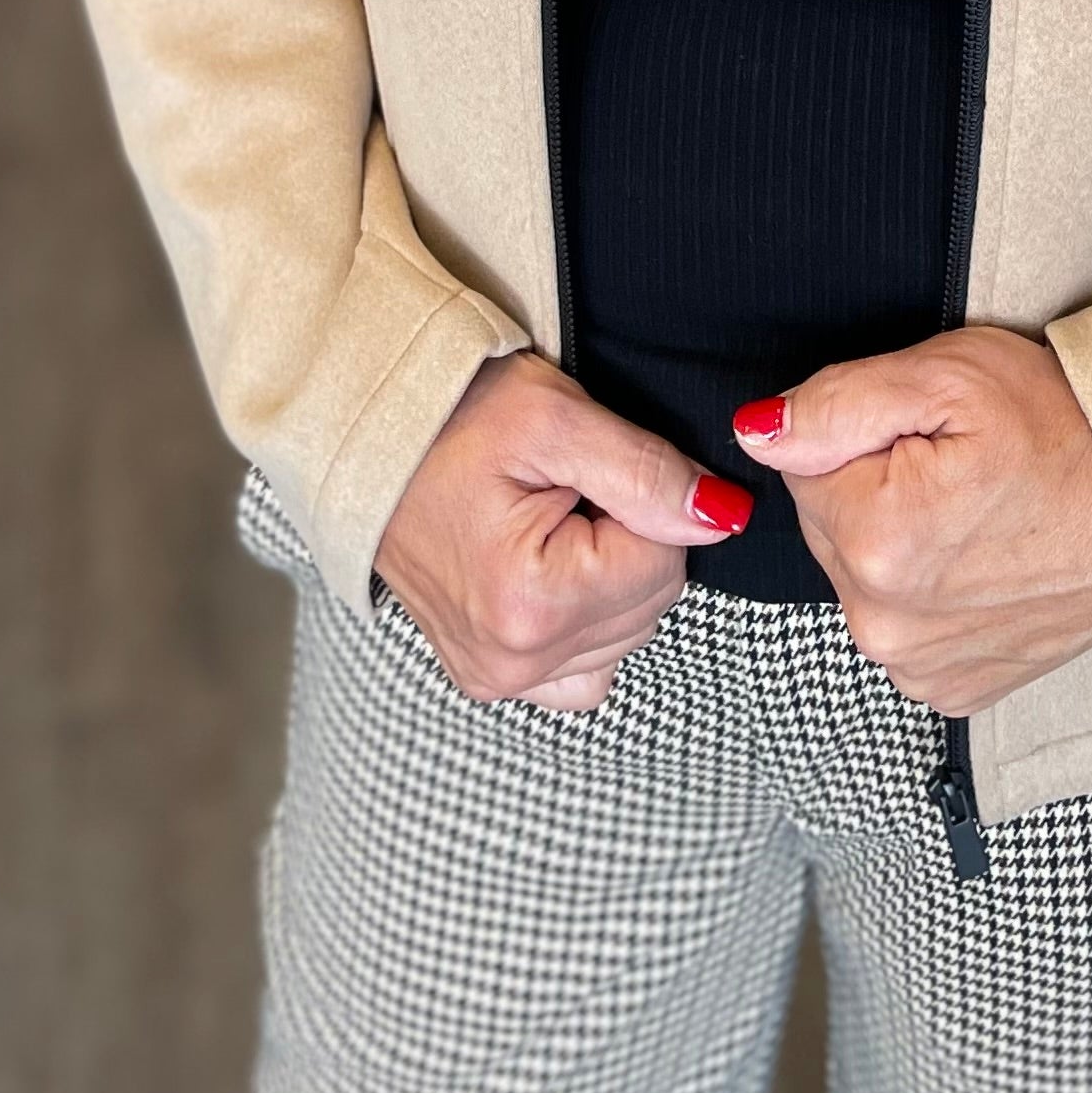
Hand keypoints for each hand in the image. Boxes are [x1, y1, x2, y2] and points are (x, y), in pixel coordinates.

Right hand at [377, 354, 751, 709]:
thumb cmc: (452, 414)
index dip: (643, 498)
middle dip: (629, 538)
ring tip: (546, 521)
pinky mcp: (488, 677)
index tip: (583, 469)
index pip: (666, 558)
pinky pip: (584, 670)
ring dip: (609, 575)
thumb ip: (646, 472)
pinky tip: (549, 569)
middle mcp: (513, 663)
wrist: (368, 434)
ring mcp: (497, 678)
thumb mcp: (554, 417)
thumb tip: (723, 518)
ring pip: (626, 634)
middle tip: (560, 491)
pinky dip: (586, 620)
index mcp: (530, 604)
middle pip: (650, 603)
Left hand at [738, 329, 1091, 714]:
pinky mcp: (953, 693)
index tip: (932, 435)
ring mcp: (921, 670)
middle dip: (876, 489)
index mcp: (873, 542)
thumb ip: (835, 403)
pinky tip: (990, 563)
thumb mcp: (949, 377)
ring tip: (983, 513)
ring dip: (902, 544)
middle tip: (961, 467)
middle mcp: (885, 627)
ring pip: (864, 579)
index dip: (863, 435)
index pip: (803, 467)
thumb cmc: (1068, 429)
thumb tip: (755, 430)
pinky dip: (933, 594)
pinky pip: (905, 626)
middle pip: (830, 528)